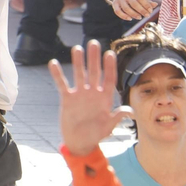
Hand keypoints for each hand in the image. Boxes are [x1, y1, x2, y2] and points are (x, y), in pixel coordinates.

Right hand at [49, 41, 131, 156]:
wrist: (80, 142)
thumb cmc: (96, 135)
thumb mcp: (109, 126)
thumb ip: (118, 116)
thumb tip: (131, 112)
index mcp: (104, 98)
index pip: (108, 79)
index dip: (109, 66)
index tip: (110, 53)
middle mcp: (92, 93)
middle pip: (94, 72)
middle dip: (94, 58)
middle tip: (93, 43)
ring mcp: (80, 94)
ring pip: (79, 74)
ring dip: (78, 62)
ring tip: (77, 48)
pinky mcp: (67, 98)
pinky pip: (62, 84)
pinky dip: (58, 74)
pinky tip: (53, 63)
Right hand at [110, 0, 156, 20]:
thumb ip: (148, 1)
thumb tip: (155, 5)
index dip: (146, 5)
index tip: (151, 11)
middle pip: (134, 3)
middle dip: (141, 11)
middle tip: (147, 16)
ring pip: (126, 8)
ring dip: (134, 14)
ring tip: (139, 17)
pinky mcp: (114, 3)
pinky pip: (118, 11)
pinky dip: (124, 16)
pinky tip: (130, 19)